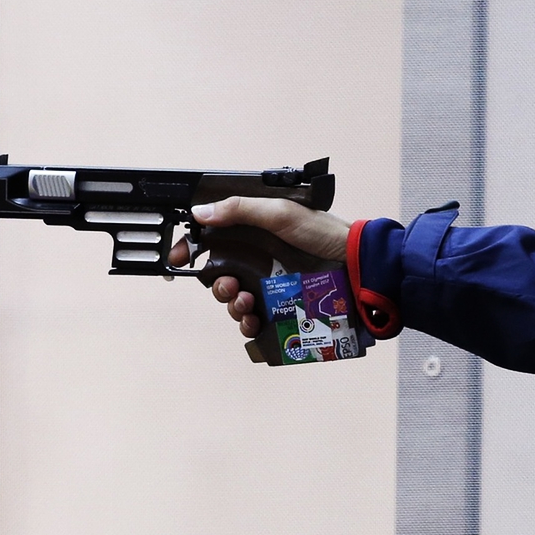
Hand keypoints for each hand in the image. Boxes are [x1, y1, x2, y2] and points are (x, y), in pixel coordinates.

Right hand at [168, 197, 349, 336]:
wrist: (357, 264)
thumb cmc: (323, 233)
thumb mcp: (280, 213)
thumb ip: (240, 210)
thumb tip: (199, 213)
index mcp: (254, 233)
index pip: (213, 241)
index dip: (191, 250)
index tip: (177, 260)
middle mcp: (258, 260)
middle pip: (219, 276)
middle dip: (216, 284)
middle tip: (228, 285)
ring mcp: (269, 286)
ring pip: (234, 301)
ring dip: (231, 304)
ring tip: (245, 302)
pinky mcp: (281, 309)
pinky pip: (253, 322)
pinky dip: (246, 323)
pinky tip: (253, 320)